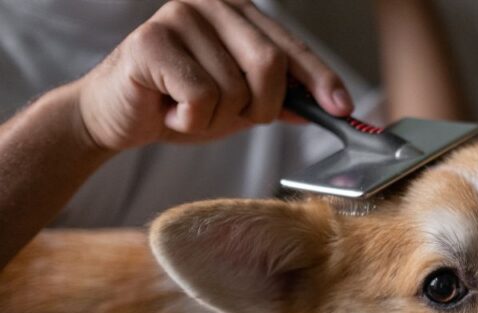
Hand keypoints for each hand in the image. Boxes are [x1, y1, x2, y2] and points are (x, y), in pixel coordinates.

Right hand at [74, 0, 350, 149]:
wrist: (117, 116)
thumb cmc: (180, 102)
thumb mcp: (242, 103)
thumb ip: (281, 99)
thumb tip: (328, 106)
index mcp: (239, 12)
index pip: (291, 47)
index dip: (321, 80)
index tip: (343, 108)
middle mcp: (211, 4)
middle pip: (269, 64)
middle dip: (261, 107)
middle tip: (236, 116)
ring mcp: (179, 17)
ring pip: (233, 89)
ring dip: (217, 119)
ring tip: (188, 109)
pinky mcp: (150, 41)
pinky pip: (200, 97)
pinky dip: (190, 120)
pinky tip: (169, 109)